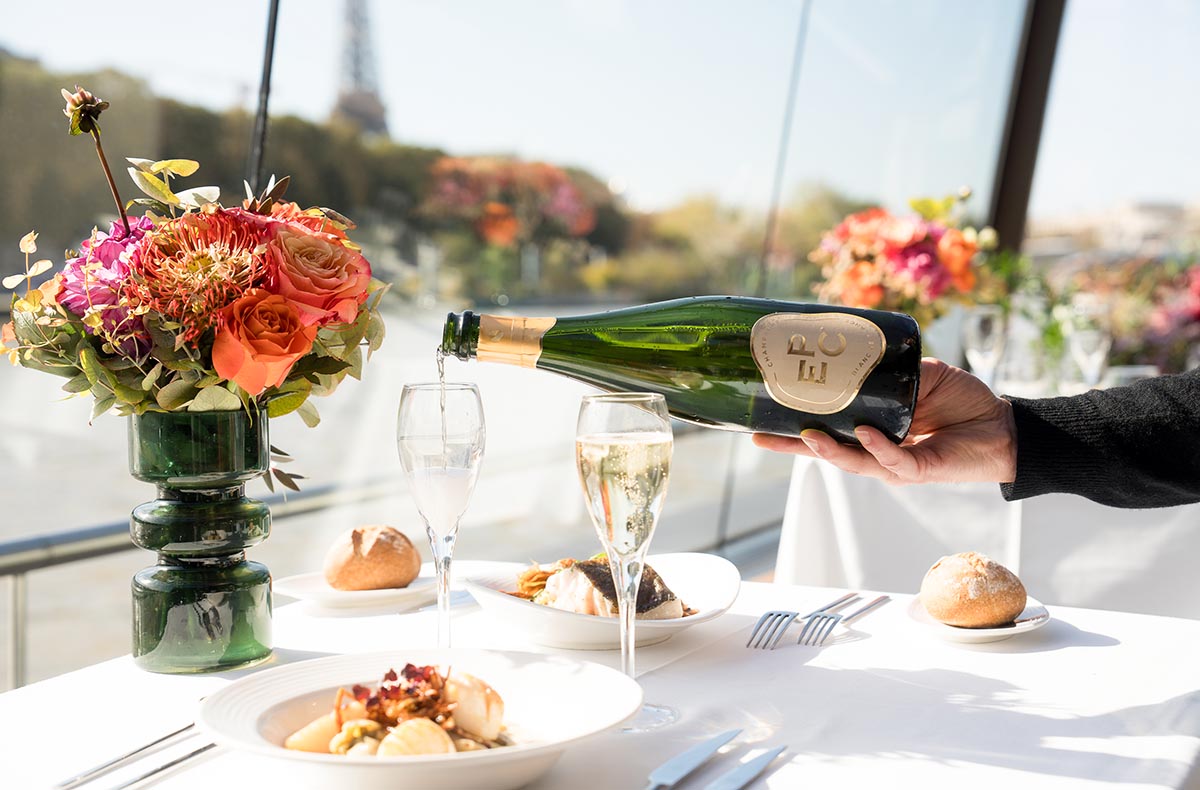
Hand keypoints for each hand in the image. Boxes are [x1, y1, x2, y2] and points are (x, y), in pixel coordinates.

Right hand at [752, 358, 1016, 484]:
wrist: (1005, 426)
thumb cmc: (965, 402)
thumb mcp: (924, 376)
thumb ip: (896, 371)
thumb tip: (863, 355)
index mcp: (873, 429)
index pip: (829, 428)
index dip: (796, 425)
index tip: (763, 416)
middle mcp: (877, 450)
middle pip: (827, 450)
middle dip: (792, 446)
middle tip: (759, 436)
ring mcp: (895, 464)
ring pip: (853, 460)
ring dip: (828, 449)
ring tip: (806, 436)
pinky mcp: (919, 471)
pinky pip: (892, 461)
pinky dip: (877, 447)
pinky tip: (865, 433)